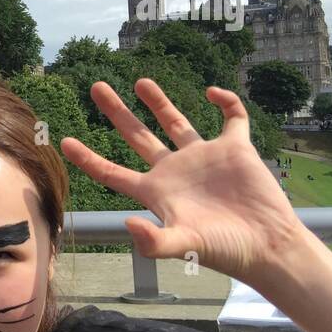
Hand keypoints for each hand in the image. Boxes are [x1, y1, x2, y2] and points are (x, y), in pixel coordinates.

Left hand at [60, 79, 304, 284]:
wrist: (267, 247)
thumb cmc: (224, 251)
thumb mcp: (183, 246)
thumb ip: (154, 242)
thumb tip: (128, 223)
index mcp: (155, 192)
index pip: (112, 172)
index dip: (88, 158)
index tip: (64, 141)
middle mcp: (174, 171)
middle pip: (136, 136)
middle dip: (116, 112)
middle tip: (96, 86)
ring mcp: (203, 158)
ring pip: (175, 122)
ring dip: (158, 101)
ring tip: (140, 81)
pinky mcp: (235, 150)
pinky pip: (231, 118)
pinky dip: (225, 102)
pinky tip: (212, 93)